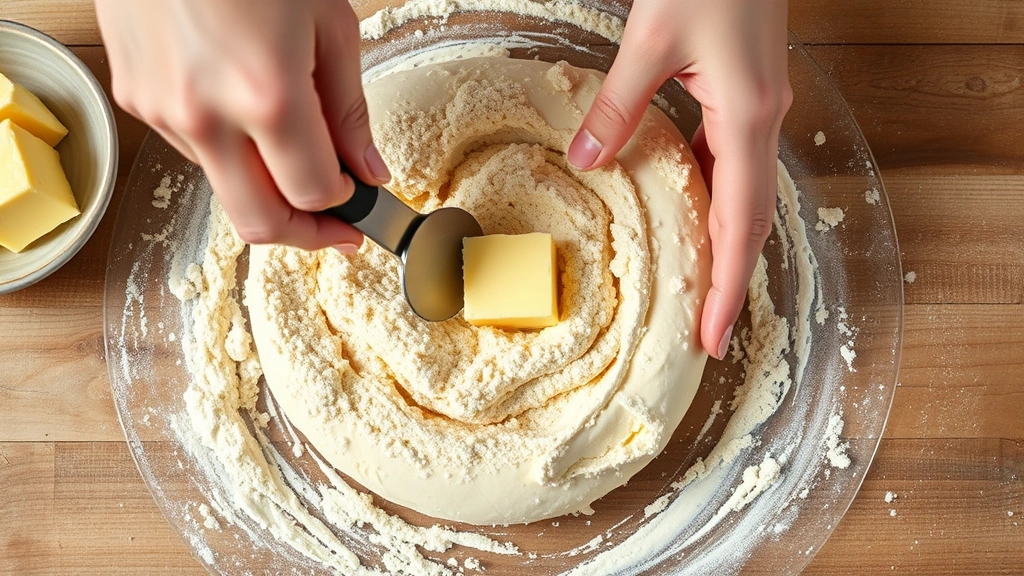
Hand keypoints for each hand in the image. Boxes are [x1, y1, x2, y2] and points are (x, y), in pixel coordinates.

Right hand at [95, 0, 390, 251]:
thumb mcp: (327, 23)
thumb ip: (349, 110)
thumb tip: (368, 172)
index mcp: (266, 95)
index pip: (312, 195)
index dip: (345, 210)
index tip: (362, 207)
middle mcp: (205, 115)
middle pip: (258, 222)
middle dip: (303, 235)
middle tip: (334, 225)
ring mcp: (160, 110)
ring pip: (225, 186)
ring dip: (265, 183)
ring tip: (291, 140)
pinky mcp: (135, 98)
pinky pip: (193, 149)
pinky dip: (229, 148)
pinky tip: (244, 107)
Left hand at [567, 0, 791, 359]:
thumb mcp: (654, 39)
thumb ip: (617, 103)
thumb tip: (586, 160)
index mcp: (749, 116)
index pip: (741, 224)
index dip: (729, 286)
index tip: (715, 335)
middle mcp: (764, 120)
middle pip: (751, 220)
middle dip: (730, 280)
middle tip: (707, 331)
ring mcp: (760, 107)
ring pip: (745, 194)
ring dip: (723, 244)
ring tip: (699, 287)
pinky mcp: (747, 93)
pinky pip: (733, 162)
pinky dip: (713, 199)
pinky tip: (688, 209)